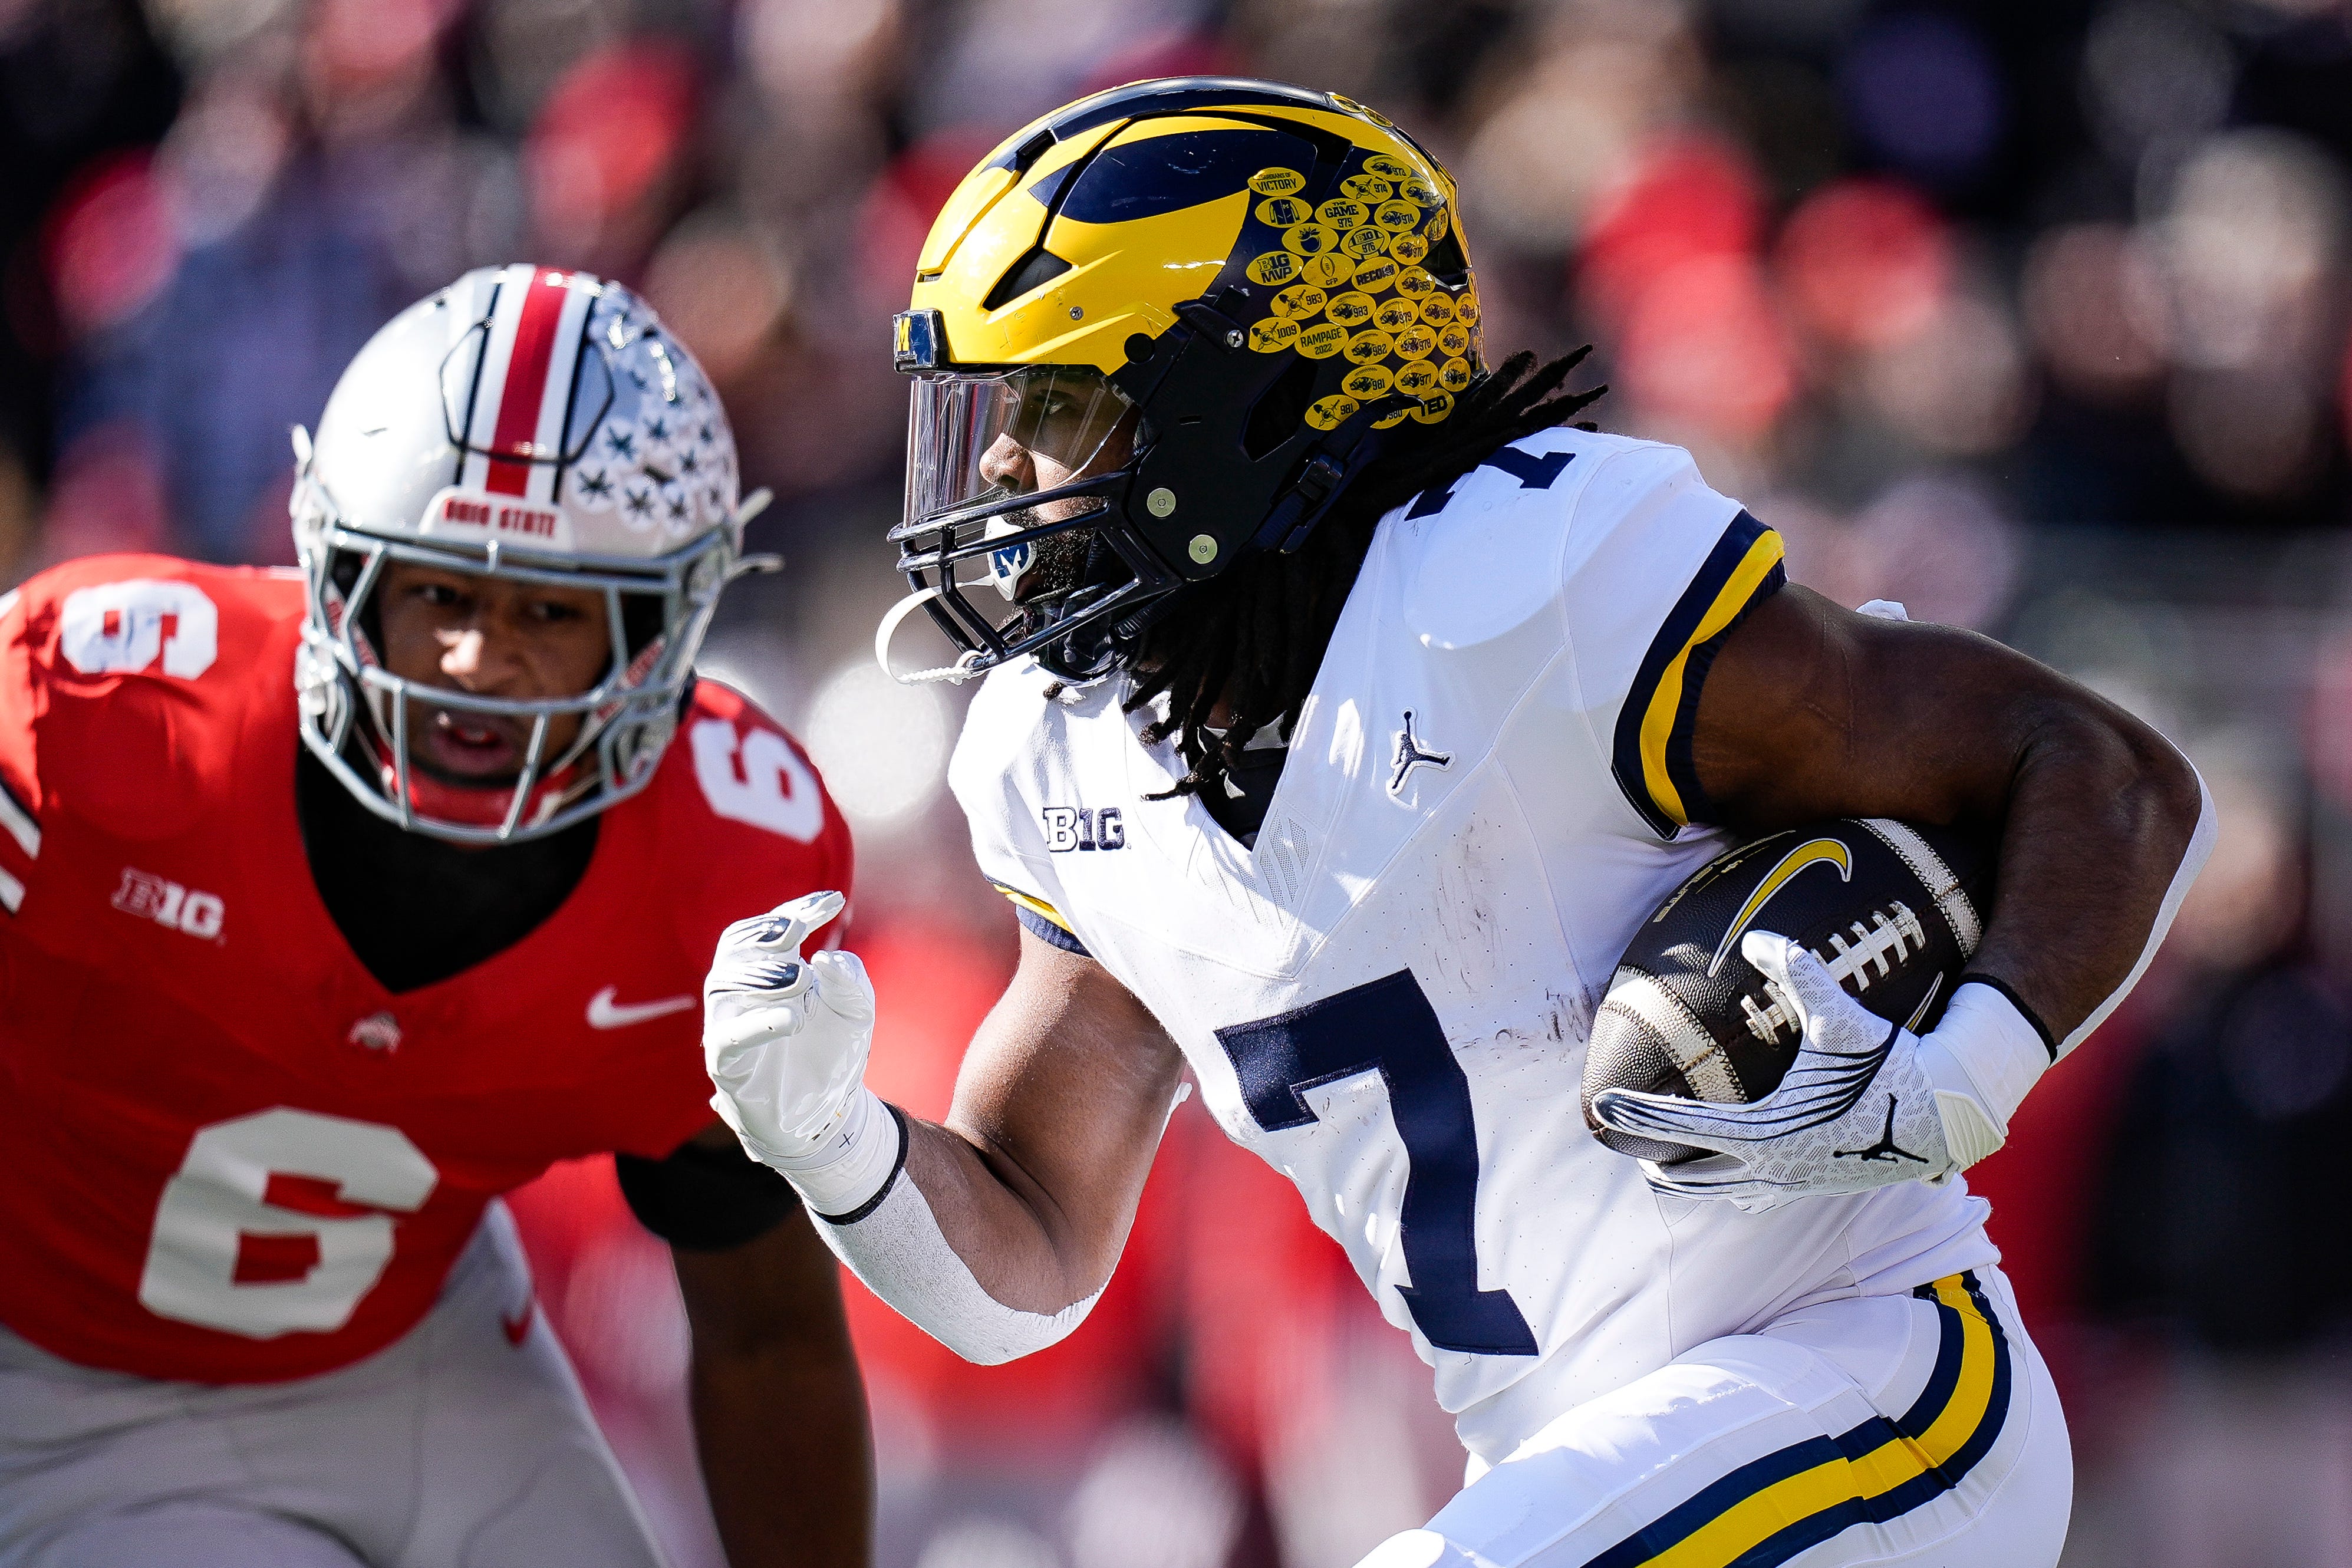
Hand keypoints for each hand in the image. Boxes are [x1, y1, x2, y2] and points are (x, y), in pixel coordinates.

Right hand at [704, 891, 875, 1171]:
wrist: (830, 1112)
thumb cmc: (836, 1052)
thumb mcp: (857, 1011)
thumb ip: (850, 980)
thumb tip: (825, 959)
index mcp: (773, 971)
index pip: (772, 928)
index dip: (797, 909)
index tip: (834, 901)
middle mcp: (745, 993)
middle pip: (736, 947)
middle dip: (767, 934)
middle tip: (798, 932)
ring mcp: (731, 1026)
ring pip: (723, 986)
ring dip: (761, 974)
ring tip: (800, 979)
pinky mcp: (726, 1064)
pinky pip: (728, 1038)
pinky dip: (757, 1023)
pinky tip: (792, 1017)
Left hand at [1588, 931, 1955, 1210]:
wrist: (1945, 1114)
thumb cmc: (1888, 1062)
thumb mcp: (1840, 1015)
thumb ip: (1797, 972)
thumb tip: (1760, 936)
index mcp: (1766, 1132)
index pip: (1682, 1127)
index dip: (1638, 1114)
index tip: (1601, 1107)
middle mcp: (1773, 1168)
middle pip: (1689, 1175)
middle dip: (1654, 1157)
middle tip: (1625, 1134)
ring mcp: (1793, 1186)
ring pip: (1720, 1193)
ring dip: (1687, 1179)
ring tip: (1661, 1164)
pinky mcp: (1813, 1190)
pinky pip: (1755, 1199)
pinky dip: (1728, 1189)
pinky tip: (1724, 1178)